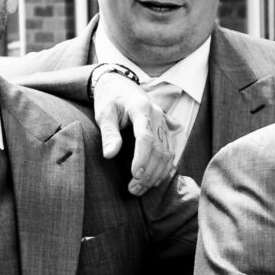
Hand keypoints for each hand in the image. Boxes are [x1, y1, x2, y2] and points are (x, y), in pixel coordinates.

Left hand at [89, 68, 177, 194]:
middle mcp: (157, 115)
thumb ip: (108, 133)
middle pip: (159, 149)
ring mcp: (164, 123)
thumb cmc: (109, 100)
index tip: (135, 175)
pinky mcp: (166, 130)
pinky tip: (153, 181)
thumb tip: (110, 155)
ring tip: (139, 189)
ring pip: (167, 153)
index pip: (145, 137)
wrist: (120, 85)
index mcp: (140, 108)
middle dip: (148, 172)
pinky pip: (170, 152)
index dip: (142, 158)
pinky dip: (163, 169)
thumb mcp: (104, 113)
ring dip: (156, 174)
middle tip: (133, 189)